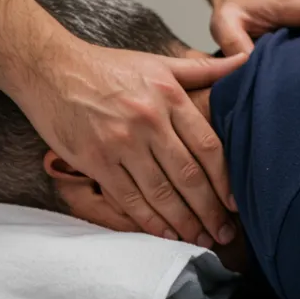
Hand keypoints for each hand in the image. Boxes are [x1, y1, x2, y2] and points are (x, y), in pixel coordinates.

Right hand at [11, 37, 246, 245]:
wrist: (51, 68)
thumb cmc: (106, 67)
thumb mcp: (158, 63)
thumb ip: (204, 69)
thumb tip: (248, 58)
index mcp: (169, 97)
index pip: (208, 146)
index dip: (225, 179)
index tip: (235, 203)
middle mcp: (149, 121)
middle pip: (188, 176)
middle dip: (210, 210)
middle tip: (225, 234)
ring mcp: (122, 143)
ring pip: (161, 193)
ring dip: (184, 222)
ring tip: (201, 240)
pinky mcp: (96, 160)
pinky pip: (129, 198)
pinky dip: (149, 221)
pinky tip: (166, 234)